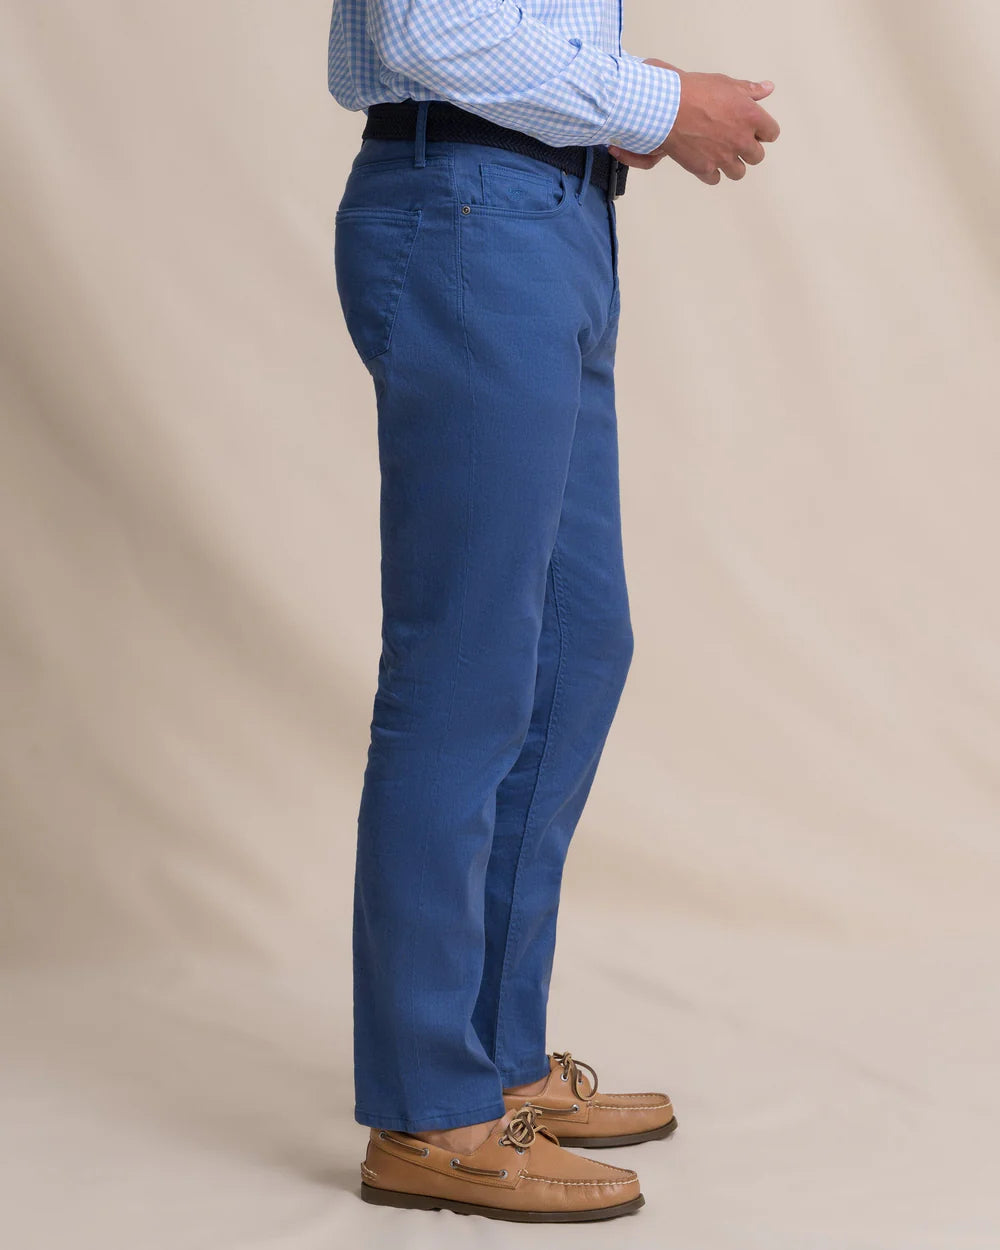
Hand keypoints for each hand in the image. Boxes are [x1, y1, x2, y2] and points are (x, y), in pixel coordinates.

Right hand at [609, 59, 779, 184]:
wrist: (667, 108)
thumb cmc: (695, 92)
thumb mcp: (726, 83)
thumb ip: (750, 90)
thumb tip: (767, 88)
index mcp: (751, 117)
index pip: (771, 134)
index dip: (763, 131)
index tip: (755, 129)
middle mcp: (741, 141)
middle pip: (757, 156)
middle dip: (749, 149)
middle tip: (735, 140)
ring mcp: (723, 158)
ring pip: (739, 172)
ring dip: (733, 164)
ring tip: (722, 154)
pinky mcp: (705, 169)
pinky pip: (716, 179)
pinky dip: (713, 173)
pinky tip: (706, 161)